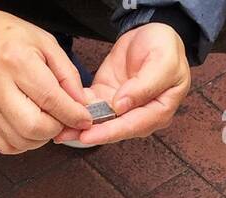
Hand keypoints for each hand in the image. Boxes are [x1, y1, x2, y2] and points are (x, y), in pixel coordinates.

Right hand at [0, 10, 91, 153]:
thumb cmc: (7, 37)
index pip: (50, 99)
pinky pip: (4, 146)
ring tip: (45, 123)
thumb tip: (81, 102)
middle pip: (34, 127)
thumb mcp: (44, 43)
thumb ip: (66, 73)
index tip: (83, 119)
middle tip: (61, 119)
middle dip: (55, 129)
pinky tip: (28, 130)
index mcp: (17, 61)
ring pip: (20, 141)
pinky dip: (21, 144)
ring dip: (40, 139)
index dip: (72, 114)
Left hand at [55, 23, 189, 146]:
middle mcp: (140, 116)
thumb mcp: (163, 62)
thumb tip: (122, 106)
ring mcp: (122, 109)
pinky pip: (92, 107)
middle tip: (67, 135)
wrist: (152, 34)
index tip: (89, 135)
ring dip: (79, 126)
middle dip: (89, 133)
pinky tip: (62, 114)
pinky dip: (77, 110)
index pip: (132, 125)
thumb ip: (145, 86)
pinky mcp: (108, 99)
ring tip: (59, 130)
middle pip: (114, 128)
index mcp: (159, 111)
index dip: (110, 132)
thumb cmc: (165, 48)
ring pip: (100, 121)